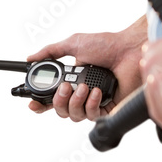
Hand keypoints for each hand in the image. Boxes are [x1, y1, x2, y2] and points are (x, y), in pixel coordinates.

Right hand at [27, 16, 147, 120]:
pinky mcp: (109, 108)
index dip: (40, 104)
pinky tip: (97, 92)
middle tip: (66, 87)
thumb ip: (52, 51)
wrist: (130, 49)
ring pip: (74, 116)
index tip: (33, 103)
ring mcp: (96, 101)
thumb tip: (31, 58)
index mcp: (73, 80)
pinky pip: (93, 117)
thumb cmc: (107, 45)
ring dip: (75, 102)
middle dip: (59, 101)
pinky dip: (92, 104)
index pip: (52, 98)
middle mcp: (83, 93)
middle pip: (61, 111)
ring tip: (84, 86)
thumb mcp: (74, 44)